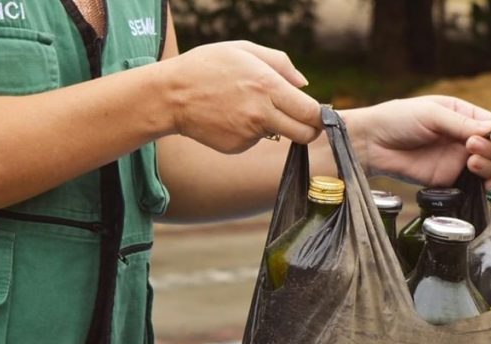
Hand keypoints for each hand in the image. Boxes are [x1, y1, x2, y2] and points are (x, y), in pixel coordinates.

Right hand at [161, 41, 321, 153]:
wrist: (170, 95)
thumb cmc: (207, 66)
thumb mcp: (243, 49)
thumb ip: (280, 63)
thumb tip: (304, 84)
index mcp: (268, 87)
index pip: (311, 112)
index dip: (320, 116)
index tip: (318, 114)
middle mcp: (261, 114)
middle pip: (305, 134)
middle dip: (310, 130)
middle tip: (304, 122)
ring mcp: (249, 134)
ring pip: (279, 135)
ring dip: (274, 125)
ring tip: (246, 105)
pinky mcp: (237, 147)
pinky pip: (255, 140)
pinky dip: (250, 131)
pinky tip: (231, 116)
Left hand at [342, 96, 490, 189]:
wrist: (371, 144)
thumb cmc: (397, 120)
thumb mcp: (432, 114)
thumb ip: (462, 124)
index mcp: (462, 115)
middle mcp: (463, 137)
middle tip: (471, 147)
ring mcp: (457, 159)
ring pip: (490, 165)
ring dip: (488, 165)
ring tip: (470, 161)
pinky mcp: (449, 179)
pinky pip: (475, 184)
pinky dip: (484, 185)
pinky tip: (480, 182)